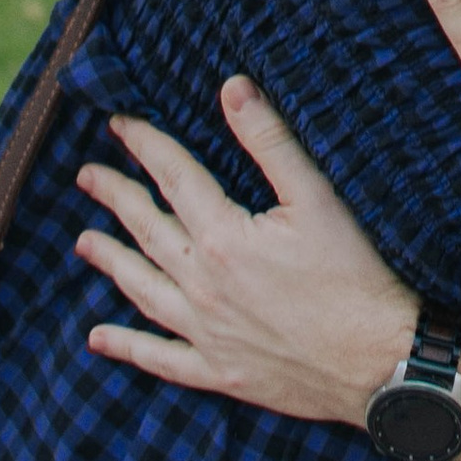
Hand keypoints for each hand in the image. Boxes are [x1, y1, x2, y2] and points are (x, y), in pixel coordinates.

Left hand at [78, 80, 416, 427]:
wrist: (376, 361)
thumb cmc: (354, 274)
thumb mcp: (317, 197)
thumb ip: (271, 141)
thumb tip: (233, 89)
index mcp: (224, 237)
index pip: (173, 178)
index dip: (145, 146)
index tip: (119, 125)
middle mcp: (203, 285)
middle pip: (147, 230)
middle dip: (115, 197)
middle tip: (88, 175)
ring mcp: (206, 333)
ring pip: (142, 290)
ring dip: (111, 261)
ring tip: (83, 242)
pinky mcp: (219, 372)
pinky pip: (160, 358)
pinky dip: (126, 346)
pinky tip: (99, 338)